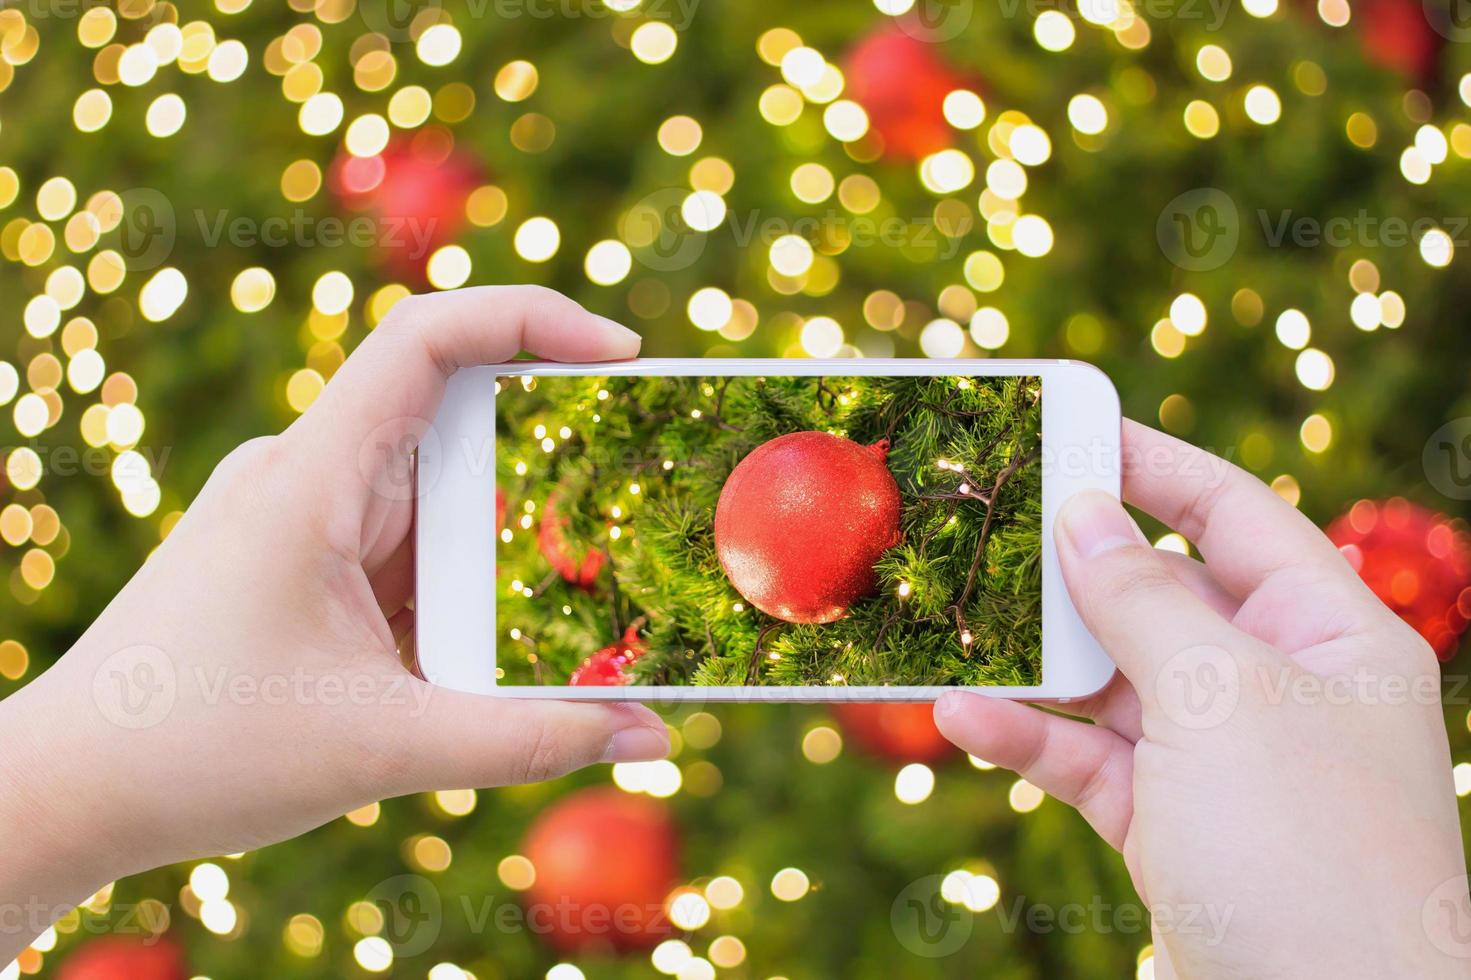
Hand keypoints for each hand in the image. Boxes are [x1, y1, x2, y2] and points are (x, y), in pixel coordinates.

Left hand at [0, 286, 670, 960]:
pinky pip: (415, 548)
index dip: (530, 320)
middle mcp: (311, 478)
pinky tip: (512, 642)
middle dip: (557, 450)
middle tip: (645, 488)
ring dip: (515, 537)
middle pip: (456, 418)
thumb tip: (653, 737)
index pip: (426, 339)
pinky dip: (474, 583)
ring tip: (592, 591)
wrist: (69, 792)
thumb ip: (526, 742)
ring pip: (442, 495)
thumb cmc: (195, 754)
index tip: (622, 357)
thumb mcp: (382, 750)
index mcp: (312, 480)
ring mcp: (308, 520)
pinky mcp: (312, 565)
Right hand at [934, 420, 1467, 976]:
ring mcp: (1221, 762)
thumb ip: (1141, 599)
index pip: (1235, 516)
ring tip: (953, 625)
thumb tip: (1082, 512)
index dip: (1153, 467)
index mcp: (1331, 635)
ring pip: (1110, 683)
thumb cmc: (1304, 853)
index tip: (1068, 429)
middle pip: (1160, 596)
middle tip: (982, 526)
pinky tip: (965, 718)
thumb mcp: (1219, 700)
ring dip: (1034, 663)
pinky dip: (1028, 738)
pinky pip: (1088, 759)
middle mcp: (1279, 689)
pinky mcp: (1170, 827)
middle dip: (1073, 569)